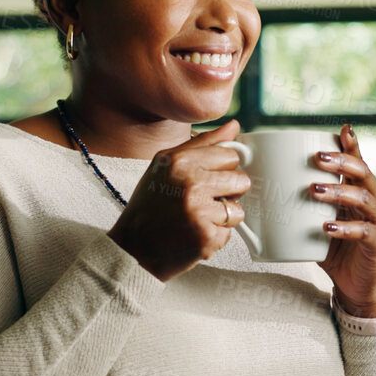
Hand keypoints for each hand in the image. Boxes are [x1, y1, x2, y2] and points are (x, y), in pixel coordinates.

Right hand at [106, 119, 251, 282]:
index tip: (206, 180)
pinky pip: (230, 232)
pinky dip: (216, 236)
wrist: (133, 249)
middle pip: (241, 180)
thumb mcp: (167, 165)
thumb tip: (235, 126)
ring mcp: (200, 211)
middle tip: (202, 201)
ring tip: (198, 218)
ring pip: (238, 208)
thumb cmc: (151, 204)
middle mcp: (190, 183)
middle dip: (227, 192)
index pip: (230, 155)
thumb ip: (203, 143)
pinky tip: (194, 234)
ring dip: (223, 217)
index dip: (222, 169)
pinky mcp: (207, 237)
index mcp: (180, 161)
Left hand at [312, 124, 375, 317]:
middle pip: (363, 173)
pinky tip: (327, 227)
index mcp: (361, 191)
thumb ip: (301, 205)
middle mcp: (375, 201)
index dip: (352, 145)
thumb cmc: (334, 250)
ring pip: (364, 199)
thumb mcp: (317, 222)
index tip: (340, 131)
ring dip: (339, 191)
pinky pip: (364, 231)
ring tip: (314, 189)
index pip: (358, 162)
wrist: (356, 287)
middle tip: (317, 158)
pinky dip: (345, 228)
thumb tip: (260, 190)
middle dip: (341, 162)